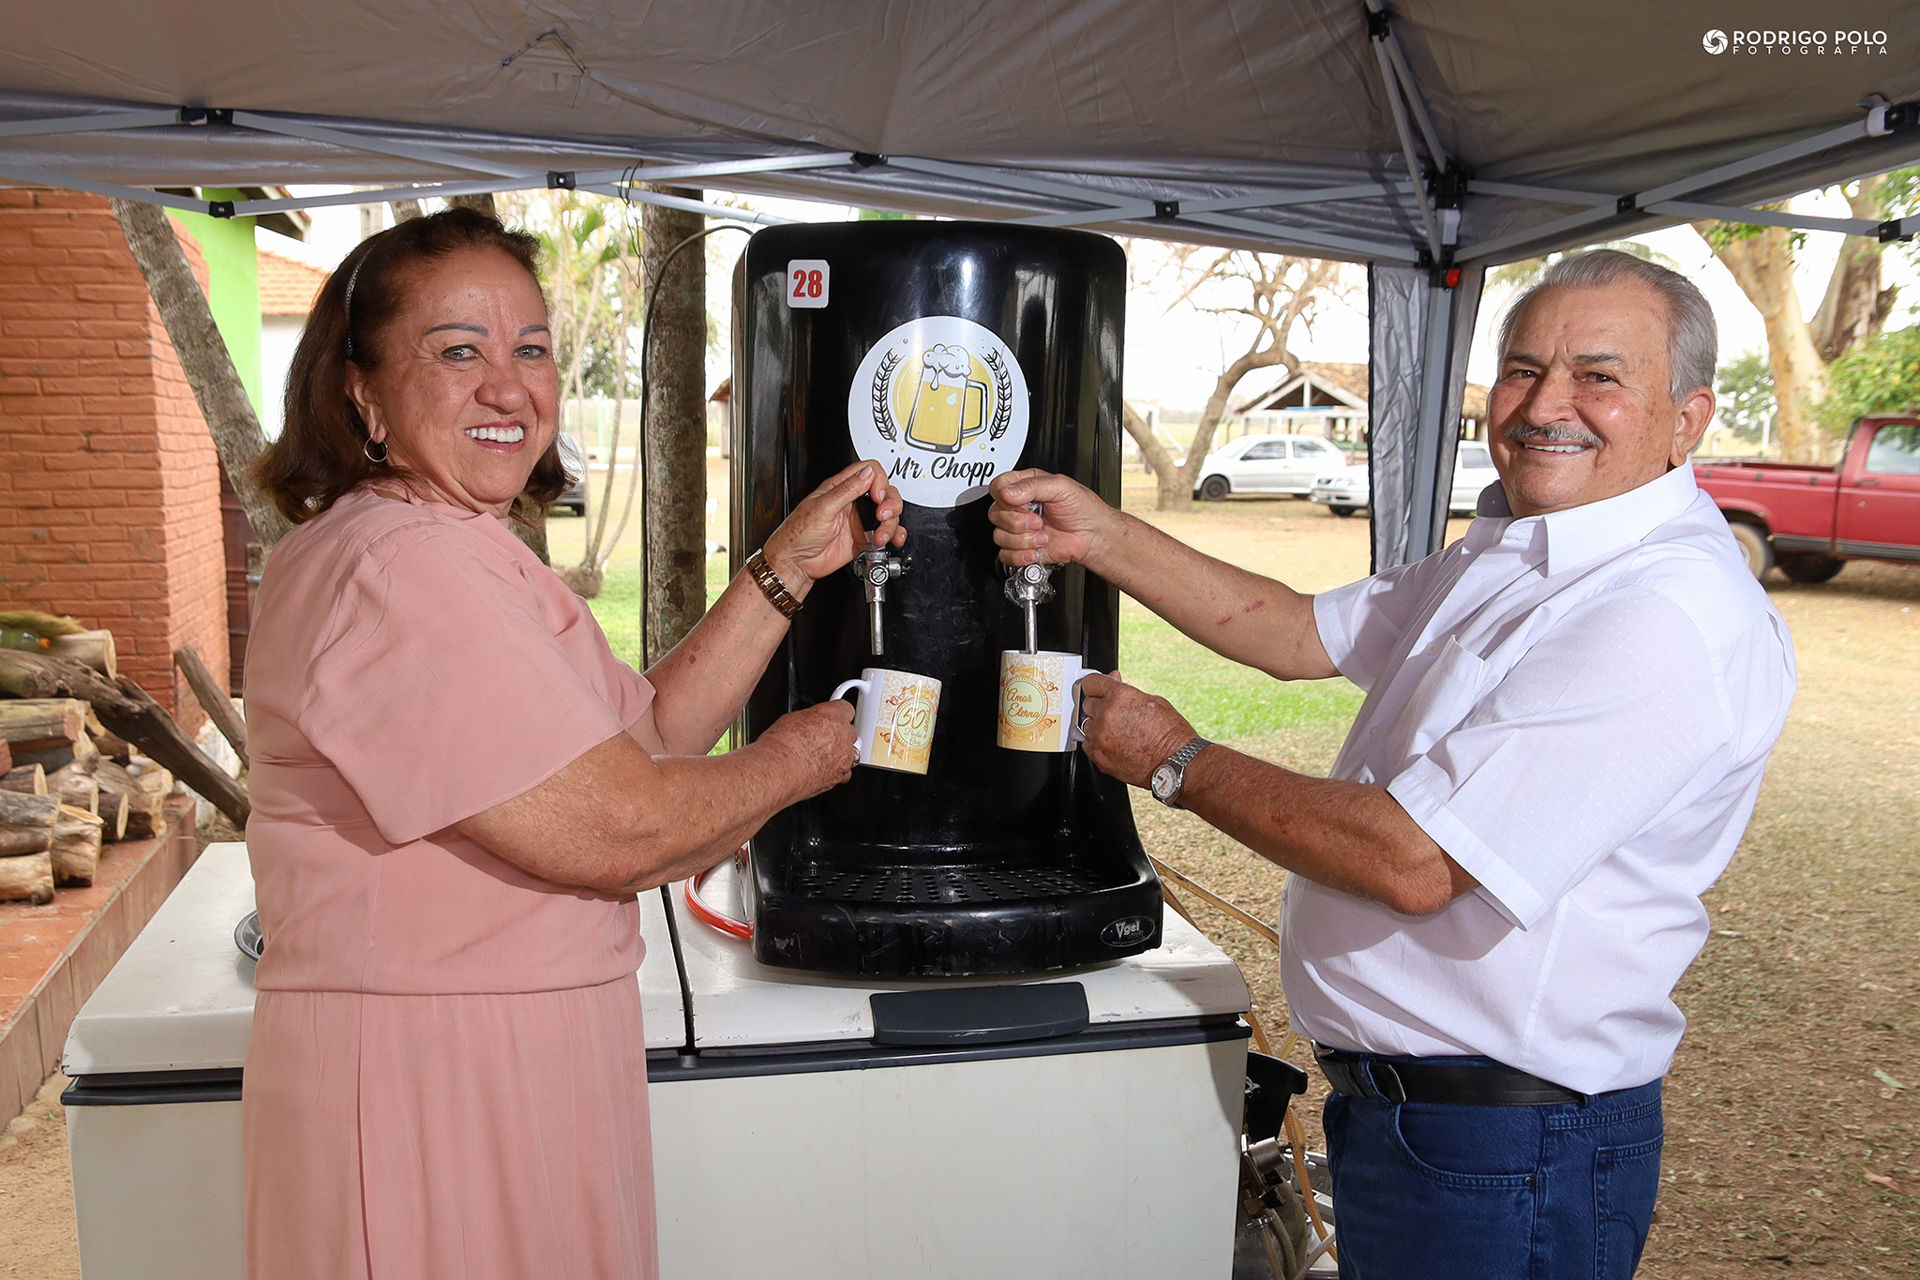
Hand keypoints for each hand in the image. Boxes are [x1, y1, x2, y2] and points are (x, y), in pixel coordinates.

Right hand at [756, 699, 858, 800]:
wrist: (779, 768)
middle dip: (840, 734)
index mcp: (832, 714)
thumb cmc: (781, 744)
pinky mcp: (841, 775)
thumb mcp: (792, 718)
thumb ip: (811, 719)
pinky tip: (825, 770)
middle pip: (851, 731)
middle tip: (824, 738)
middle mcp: (843, 734)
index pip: (846, 708)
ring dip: (841, 753)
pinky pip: (846, 772)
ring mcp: (844, 756)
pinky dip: (838, 771)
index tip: (832, 717)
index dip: (838, 713)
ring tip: (824, 756)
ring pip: (852, 752)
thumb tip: (810, 722)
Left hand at [764, 460, 905, 590]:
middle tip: (882, 515)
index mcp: (840, 489)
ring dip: (891, 524)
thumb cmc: (798, 534)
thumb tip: (867, 473)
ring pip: (888, 514)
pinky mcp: (863, 538)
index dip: (879, 481)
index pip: (869, 472)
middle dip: (890, 503)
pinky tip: (892, 539)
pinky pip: (886, 533)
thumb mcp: (823, 507)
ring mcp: (859, 520)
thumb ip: (847, 489)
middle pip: (884, 492)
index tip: (877, 496)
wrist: (796, 563)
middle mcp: (852, 502)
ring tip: (880, 536)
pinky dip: (894, 535)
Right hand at [988, 470, 1111, 568]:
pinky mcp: (1022, 549)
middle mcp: (1019, 508)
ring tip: (1043, 536)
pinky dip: (1021, 556)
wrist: (1093, 536)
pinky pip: (1005, 556)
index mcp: (1025, 487)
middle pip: (995, 514)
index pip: (997, 487)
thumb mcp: (1061, 487)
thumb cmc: (1083, 509)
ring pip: (999, 536)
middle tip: (1038, 520)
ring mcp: (1019, 530)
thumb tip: (1007, 493)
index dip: (1005, 497)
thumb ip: (1032, 486)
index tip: (1024, 502)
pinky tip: (1036, 550)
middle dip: (1018, 521)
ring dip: (1024, 539)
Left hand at [1076, 672, 1196, 788]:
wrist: (1176, 763)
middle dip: (1100, 705)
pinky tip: (1115, 744)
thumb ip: (1126, 690)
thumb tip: (1113, 680)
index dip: (1096, 685)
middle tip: (1118, 714)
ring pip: (1086, 725)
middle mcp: (1106, 715)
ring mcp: (1100, 737)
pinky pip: (1088, 744)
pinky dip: (1097, 743)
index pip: (1091, 682)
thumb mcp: (1152, 701)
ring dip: (1099, 725)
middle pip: (1087, 704)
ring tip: (1119, 732)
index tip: (1098, 689)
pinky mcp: (1099, 757)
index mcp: (1119, 696)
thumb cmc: (1171, 733)